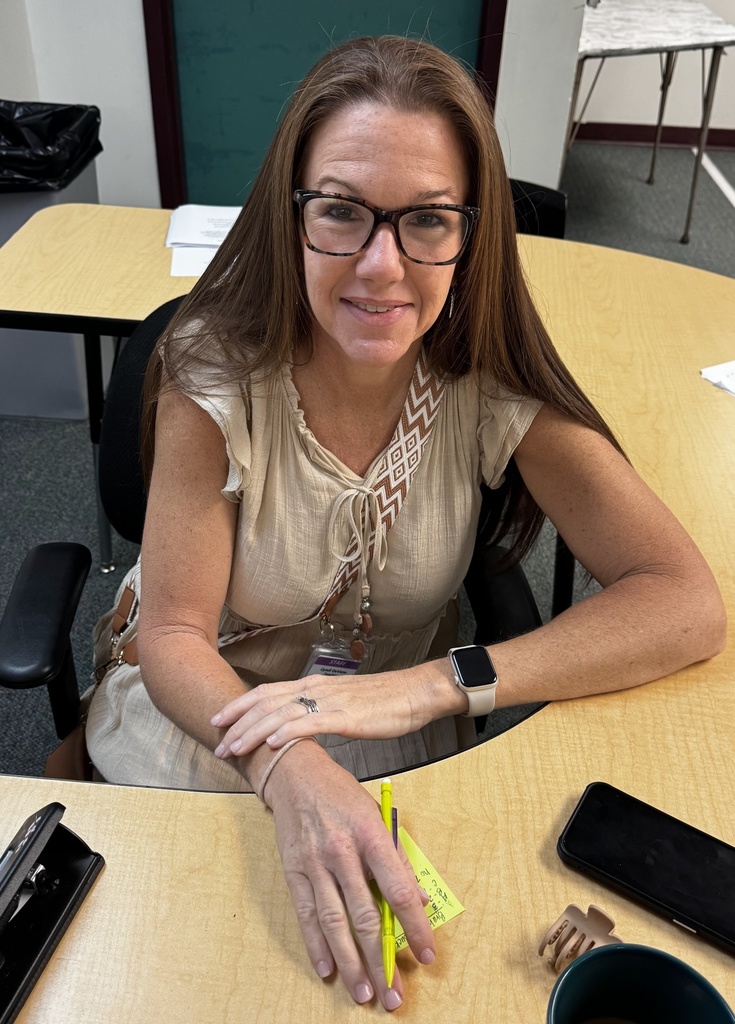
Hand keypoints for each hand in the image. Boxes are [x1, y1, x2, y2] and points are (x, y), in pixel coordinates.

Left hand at [211, 661, 462, 757]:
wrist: (414, 694)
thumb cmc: (382, 702)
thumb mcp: (342, 704)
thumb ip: (317, 712)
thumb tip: (296, 728)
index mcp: (313, 686)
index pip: (266, 692)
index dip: (239, 705)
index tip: (217, 721)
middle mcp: (315, 688)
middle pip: (265, 703)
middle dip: (237, 723)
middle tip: (217, 744)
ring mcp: (329, 700)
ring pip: (280, 713)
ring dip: (253, 731)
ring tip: (234, 747)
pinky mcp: (345, 715)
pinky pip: (310, 722)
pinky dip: (286, 732)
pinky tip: (271, 743)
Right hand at [265, 743, 435, 1009]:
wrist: (296, 774)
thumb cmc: (342, 795)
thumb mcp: (377, 817)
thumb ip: (397, 859)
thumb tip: (420, 899)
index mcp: (372, 835)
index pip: (399, 890)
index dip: (415, 925)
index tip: (427, 953)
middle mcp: (343, 851)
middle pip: (366, 915)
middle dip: (382, 959)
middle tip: (393, 993)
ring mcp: (315, 862)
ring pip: (335, 922)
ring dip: (350, 962)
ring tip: (363, 992)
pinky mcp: (294, 870)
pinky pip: (306, 914)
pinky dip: (316, 945)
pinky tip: (327, 969)